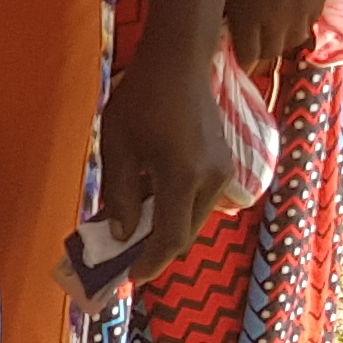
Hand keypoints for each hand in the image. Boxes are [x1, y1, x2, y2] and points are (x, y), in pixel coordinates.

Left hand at [95, 44, 245, 279]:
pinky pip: (201, 201)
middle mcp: (212, 179)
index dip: (149, 263)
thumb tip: (123, 235)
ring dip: (168, 232)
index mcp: (182, 176)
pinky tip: (151, 206)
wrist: (179, 63)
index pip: (169, 238)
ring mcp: (225, 171)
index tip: (128, 279)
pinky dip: (178, 212)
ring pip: (196, 220)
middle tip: (125, 263)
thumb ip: (120, 193)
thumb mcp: (116, 147)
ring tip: (133, 237)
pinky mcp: (226, 163)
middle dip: (156, 253)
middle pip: (186, 234)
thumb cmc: (140, 99)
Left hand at [223, 0, 335, 79]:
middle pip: (273, 52)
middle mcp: (280, 16)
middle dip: (260, 52)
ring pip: (296, 39)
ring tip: (269, 27)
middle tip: (250, 46)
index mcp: (249, 14)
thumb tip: (222, 24)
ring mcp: (305, 5)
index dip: (242, 60)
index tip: (234, 57)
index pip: (249, 56)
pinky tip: (288, 10)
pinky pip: (312, 20)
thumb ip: (226, 5)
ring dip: (282, 38)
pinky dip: (300, 21)